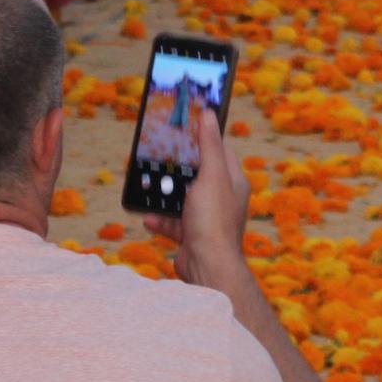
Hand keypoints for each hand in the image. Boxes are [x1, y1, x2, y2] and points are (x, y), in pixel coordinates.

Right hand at [142, 108, 250, 284]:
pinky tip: (149, 218)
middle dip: (179, 168)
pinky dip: (161, 220)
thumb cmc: (213, 219)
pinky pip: (173, 222)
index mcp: (232, 181)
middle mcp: (222, 198)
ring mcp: (207, 217)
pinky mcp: (192, 234)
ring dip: (165, 195)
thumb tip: (210, 114)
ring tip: (149, 187)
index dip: (204, 137)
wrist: (207, 267)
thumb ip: (209, 146)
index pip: (220, 151)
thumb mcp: (211, 175)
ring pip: (183, 199)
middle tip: (160, 156)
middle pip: (198, 174)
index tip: (185, 126)